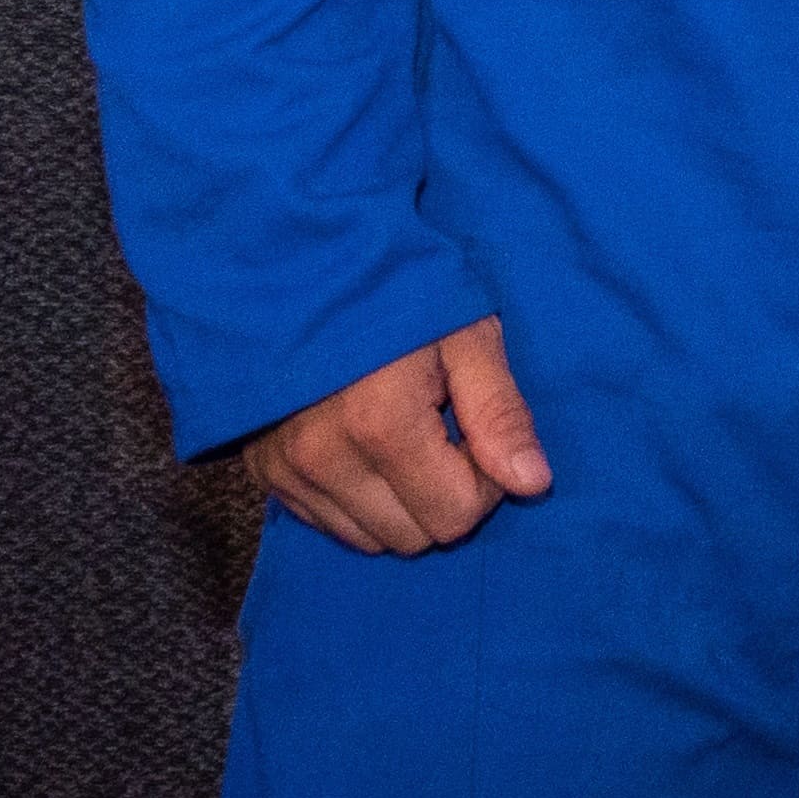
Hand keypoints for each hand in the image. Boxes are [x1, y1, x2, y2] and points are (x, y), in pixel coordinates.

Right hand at [254, 316, 553, 553]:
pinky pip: (327, 524)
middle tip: (443, 430)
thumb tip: (533, 485)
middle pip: (413, 537)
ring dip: (400, 503)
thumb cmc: (397, 286)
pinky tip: (365, 448)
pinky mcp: (265, 473)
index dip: (483, 479)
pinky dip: (358, 500)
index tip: (473, 426)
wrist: (302, 259)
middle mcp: (325, 460)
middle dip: (444, 494)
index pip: (455, 515)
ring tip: (403, 435)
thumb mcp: (466, 334)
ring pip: (370, 539)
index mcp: (380, 425)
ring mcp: (288, 471)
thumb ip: (500, 413)